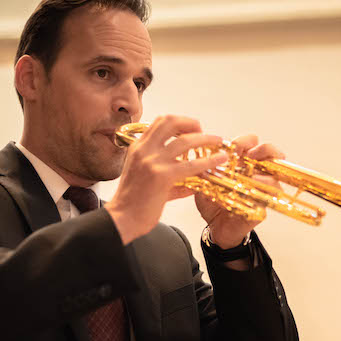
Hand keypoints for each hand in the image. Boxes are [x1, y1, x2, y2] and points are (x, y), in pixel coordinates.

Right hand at [106, 115, 226, 244]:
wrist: (121, 219)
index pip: (160, 122)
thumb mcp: (144, 178)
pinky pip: (191, 165)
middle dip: (192, 123)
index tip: (191, 129)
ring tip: (218, 142)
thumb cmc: (132, 203)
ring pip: (185, 140)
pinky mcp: (162, 176)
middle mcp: (144, 150)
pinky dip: (209, 160)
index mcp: (138, 148)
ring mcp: (152, 161)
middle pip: (171, 121)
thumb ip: (167, 174)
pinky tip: (219, 160)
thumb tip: (192, 179)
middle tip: (204, 133)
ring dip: (205, 139)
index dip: (180, 121)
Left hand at [195, 135, 285, 248]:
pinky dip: (264, 190)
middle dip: (265, 149)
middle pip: (270, 154)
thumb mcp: (204, 184)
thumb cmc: (214, 204)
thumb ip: (203, 172)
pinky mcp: (265, 204)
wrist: (217, 228)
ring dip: (265, 171)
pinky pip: (272, 195)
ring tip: (253, 176)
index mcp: (242, 164)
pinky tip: (253, 189)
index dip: (246, 141)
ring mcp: (263, 188)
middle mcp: (255, 173)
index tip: (235, 145)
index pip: (251, 144)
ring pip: (275, 173)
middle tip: (252, 154)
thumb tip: (199, 160)